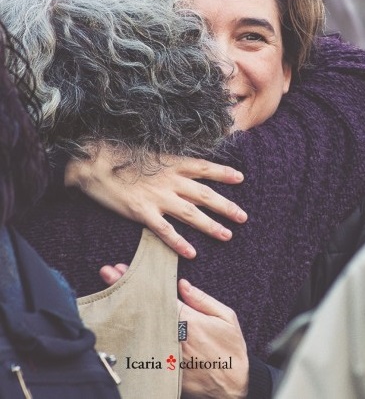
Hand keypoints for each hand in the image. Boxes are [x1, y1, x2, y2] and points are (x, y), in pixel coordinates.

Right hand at [65, 145, 246, 258]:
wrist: (93, 161)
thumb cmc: (119, 154)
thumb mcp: (149, 153)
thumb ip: (167, 162)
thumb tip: (181, 167)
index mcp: (171, 163)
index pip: (204, 167)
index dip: (222, 173)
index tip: (240, 178)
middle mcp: (169, 180)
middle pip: (204, 194)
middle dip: (225, 206)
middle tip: (242, 217)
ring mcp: (157, 197)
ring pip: (191, 213)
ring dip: (210, 225)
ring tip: (227, 235)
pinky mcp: (142, 212)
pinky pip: (165, 230)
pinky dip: (179, 242)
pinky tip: (191, 253)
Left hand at [99, 267, 248, 397]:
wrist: (234, 388)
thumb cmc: (232, 349)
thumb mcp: (226, 317)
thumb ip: (203, 300)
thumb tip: (182, 284)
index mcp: (189, 321)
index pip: (158, 295)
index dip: (140, 280)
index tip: (122, 267)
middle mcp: (174, 337)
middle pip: (144, 309)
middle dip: (125, 290)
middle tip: (106, 273)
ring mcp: (167, 355)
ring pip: (141, 329)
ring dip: (124, 311)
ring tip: (107, 295)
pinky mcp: (164, 372)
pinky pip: (145, 352)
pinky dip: (132, 337)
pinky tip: (119, 327)